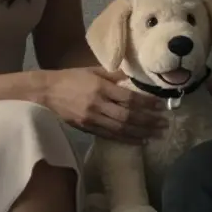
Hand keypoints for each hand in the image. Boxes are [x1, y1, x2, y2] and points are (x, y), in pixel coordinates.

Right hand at [41, 66, 166, 143]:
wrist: (46, 92)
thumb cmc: (71, 78)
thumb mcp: (92, 70)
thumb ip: (113, 75)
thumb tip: (133, 78)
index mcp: (101, 88)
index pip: (130, 98)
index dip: (147, 104)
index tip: (161, 106)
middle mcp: (98, 105)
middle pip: (128, 116)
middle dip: (148, 121)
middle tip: (165, 124)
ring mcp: (92, 119)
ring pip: (121, 129)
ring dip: (141, 133)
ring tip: (157, 135)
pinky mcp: (87, 129)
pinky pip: (110, 136)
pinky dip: (126, 140)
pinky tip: (139, 141)